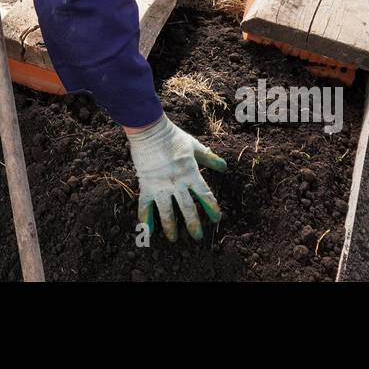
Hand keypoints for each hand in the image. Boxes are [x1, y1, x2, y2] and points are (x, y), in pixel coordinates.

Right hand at [126, 115, 225, 240]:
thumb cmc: (172, 137)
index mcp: (191, 174)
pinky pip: (145, 205)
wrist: (149, 130)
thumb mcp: (193, 146)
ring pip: (167, 212)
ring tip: (173, 239)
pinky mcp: (146, 185)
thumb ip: (208, 158)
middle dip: (193, 224)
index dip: (212, 208)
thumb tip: (224, 167)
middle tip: (197, 237)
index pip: (205, 195)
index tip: (217, 219)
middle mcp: (177, 183)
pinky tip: (146, 230)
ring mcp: (161, 186)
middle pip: (188, 208)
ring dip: (170, 227)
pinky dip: (145, 218)